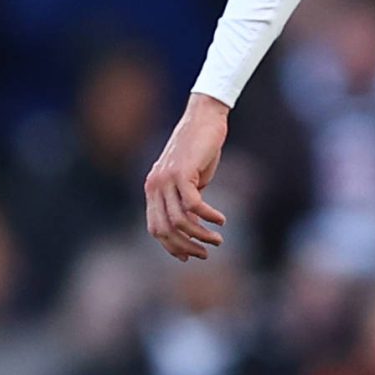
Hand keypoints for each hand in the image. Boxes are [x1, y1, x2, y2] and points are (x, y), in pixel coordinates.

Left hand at [145, 94, 229, 260]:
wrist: (204, 118)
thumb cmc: (199, 148)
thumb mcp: (191, 179)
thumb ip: (185, 201)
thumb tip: (193, 227)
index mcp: (152, 189)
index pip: (155, 228)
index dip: (171, 246)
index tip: (190, 256)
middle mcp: (154, 186)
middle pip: (164, 229)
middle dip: (185, 246)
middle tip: (206, 253)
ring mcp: (166, 179)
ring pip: (179, 220)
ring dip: (200, 235)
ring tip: (218, 239)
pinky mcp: (182, 172)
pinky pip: (194, 205)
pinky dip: (208, 216)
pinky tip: (221, 220)